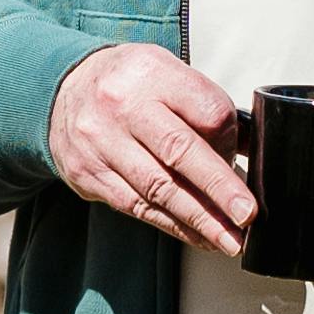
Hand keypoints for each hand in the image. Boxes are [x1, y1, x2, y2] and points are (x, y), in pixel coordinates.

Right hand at [46, 42, 255, 254]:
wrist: (59, 91)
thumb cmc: (129, 85)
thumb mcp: (166, 73)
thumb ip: (204, 105)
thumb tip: (254, 147)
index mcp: (152, 73)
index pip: (206, 110)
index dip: (231, 140)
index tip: (245, 160)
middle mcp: (122, 105)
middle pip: (180, 151)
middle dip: (219, 189)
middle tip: (248, 215)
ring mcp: (101, 142)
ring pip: (157, 188)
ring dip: (199, 220)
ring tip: (229, 240)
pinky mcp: (88, 174)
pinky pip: (136, 206)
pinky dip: (172, 225)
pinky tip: (198, 236)